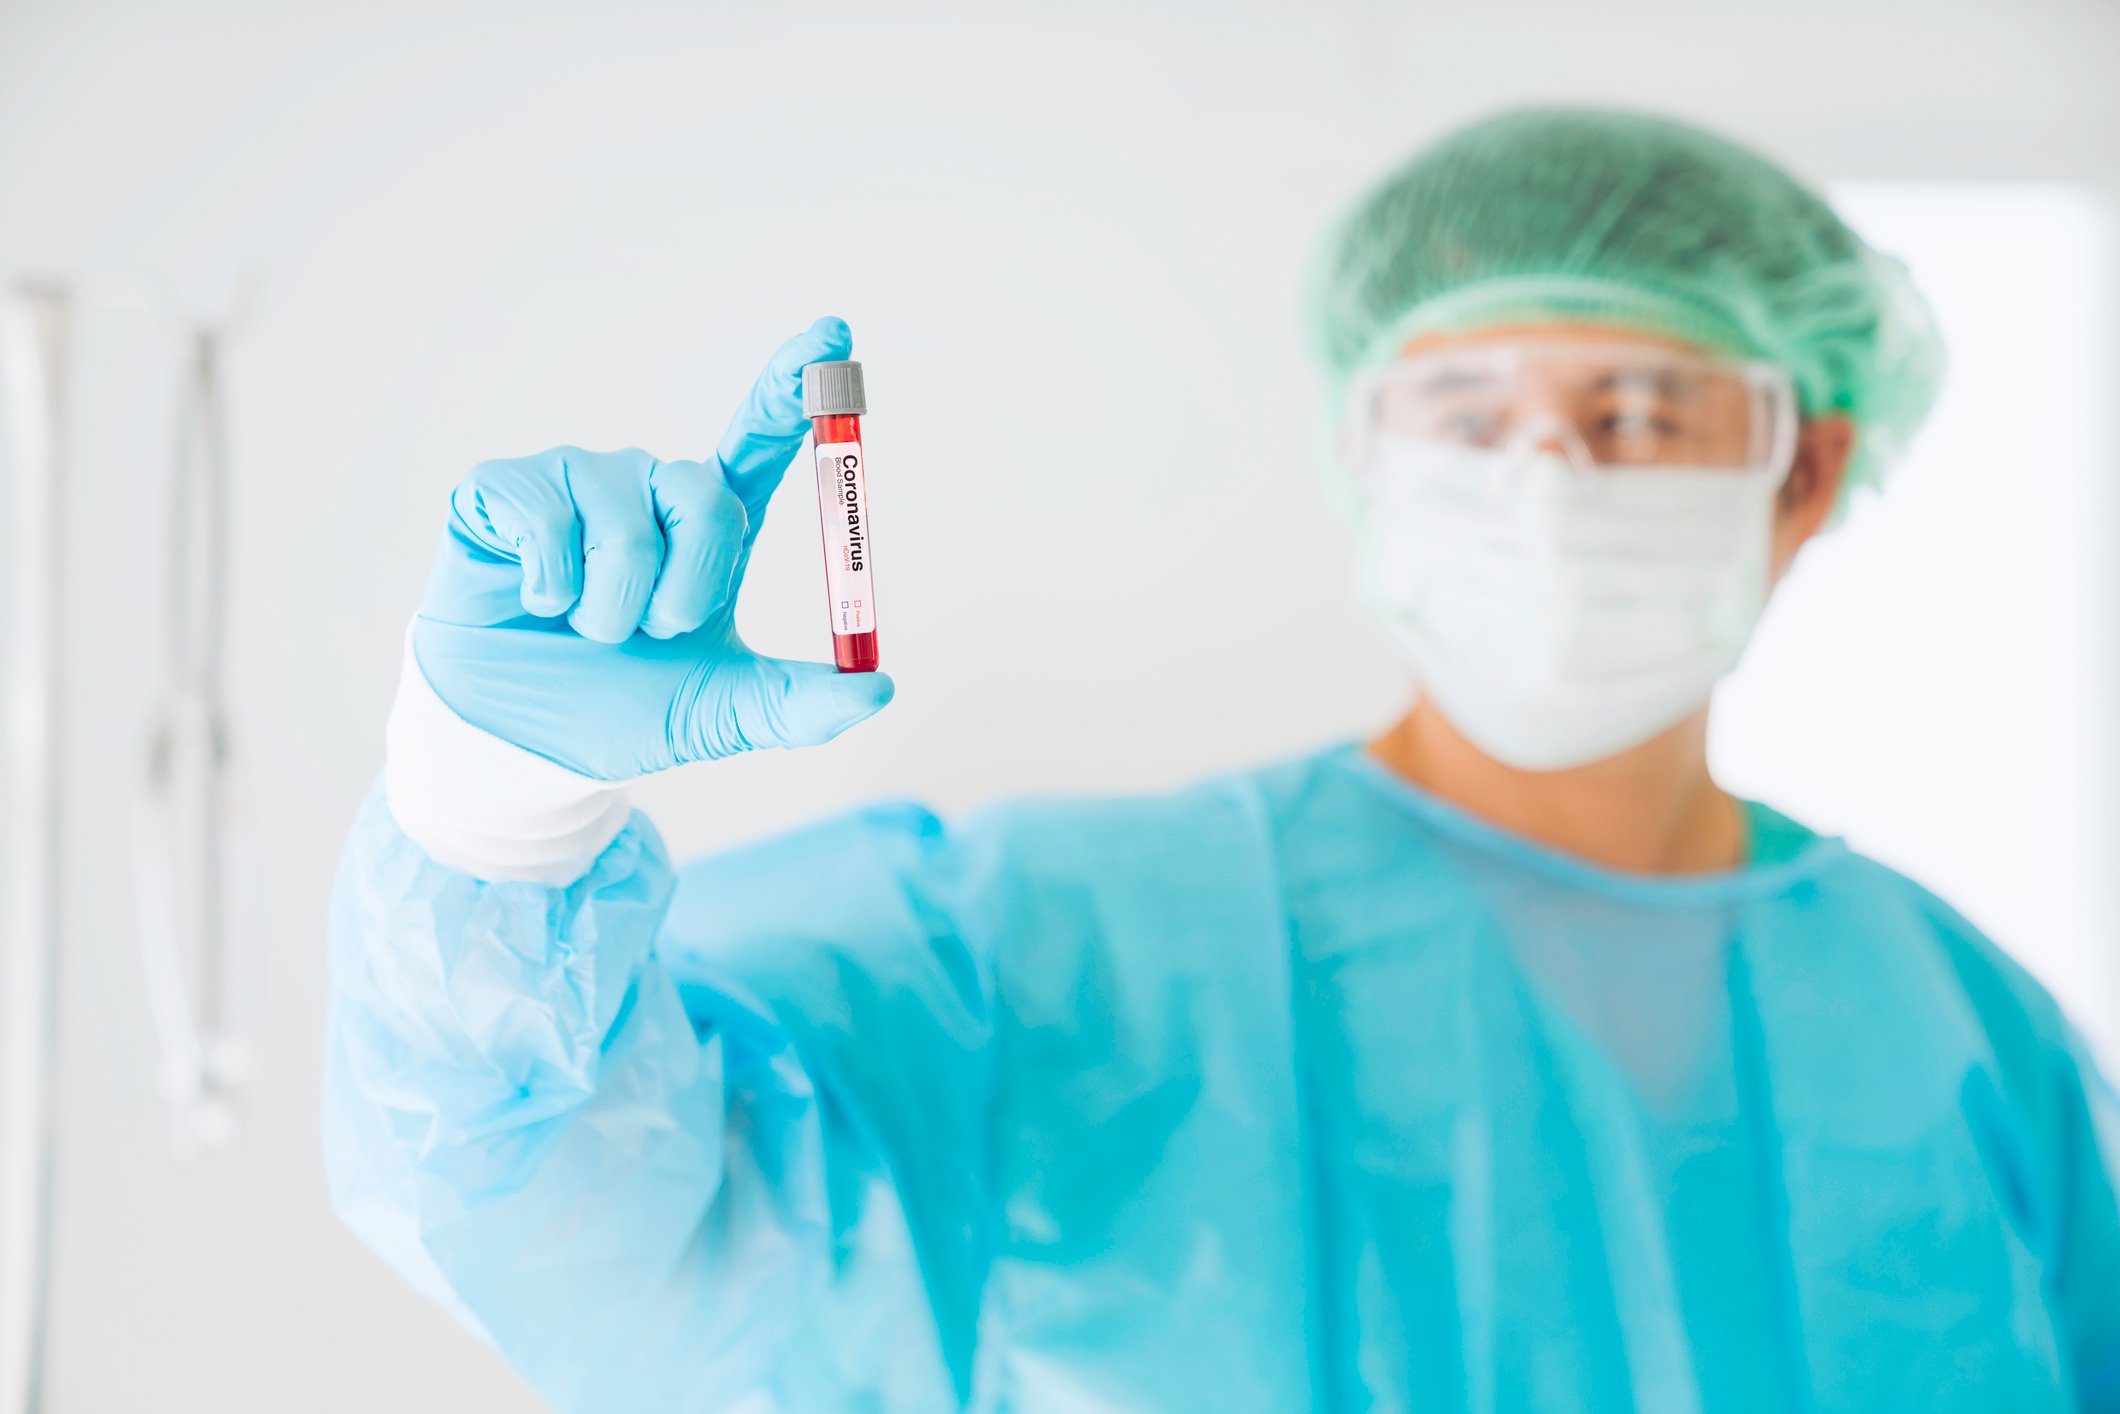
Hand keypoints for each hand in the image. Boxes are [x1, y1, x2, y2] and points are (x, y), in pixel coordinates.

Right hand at [410, 317, 893, 779]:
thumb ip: (799, 704)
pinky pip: (550, 526)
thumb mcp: (722, 713)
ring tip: (583, 628)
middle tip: (651, 637)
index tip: (832, 334)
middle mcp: (651, 484)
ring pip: (627, 532)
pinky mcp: (508, 485)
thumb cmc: (621, 710)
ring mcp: (580, 478)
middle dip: (684, 595)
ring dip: (611, 612)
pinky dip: (550, 589)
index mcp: (709, 520)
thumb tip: (877, 687)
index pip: (761, 436)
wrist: (522, 744)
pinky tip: (534, 601)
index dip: (795, 385)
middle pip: (707, 499)